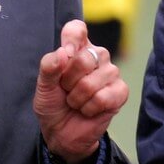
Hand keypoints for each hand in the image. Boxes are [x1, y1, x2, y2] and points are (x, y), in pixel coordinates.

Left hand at [33, 19, 127, 163]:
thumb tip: (62, 53)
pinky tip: (88, 110)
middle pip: (85, 57)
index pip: (77, 29)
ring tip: (76, 102)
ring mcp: (111, 73)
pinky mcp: (120, 92)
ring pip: (93, 81)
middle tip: (67, 91)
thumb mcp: (43, 86)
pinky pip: (104, 97)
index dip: (71, 40)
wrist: (61, 133)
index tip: (64, 55)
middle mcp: (96, 56)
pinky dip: (90, 108)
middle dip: (69, 81)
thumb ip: (48, 67)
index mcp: (77, 49)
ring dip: (78, 98)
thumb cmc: (53, 104)